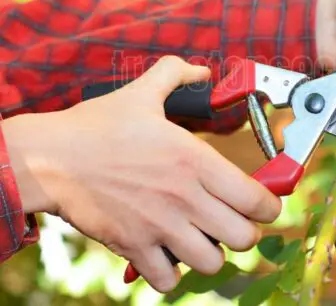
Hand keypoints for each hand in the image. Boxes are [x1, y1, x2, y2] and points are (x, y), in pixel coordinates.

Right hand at [2, 56, 281, 291]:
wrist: (49, 158)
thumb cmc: (97, 126)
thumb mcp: (142, 92)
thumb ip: (176, 75)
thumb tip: (202, 70)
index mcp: (195, 160)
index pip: (256, 199)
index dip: (270, 207)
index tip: (264, 205)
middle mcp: (185, 197)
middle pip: (243, 237)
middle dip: (245, 232)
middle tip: (233, 222)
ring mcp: (160, 226)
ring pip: (212, 263)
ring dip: (212, 254)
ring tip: (202, 239)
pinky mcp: (133, 247)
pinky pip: (168, 280)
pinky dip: (172, 273)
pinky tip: (168, 254)